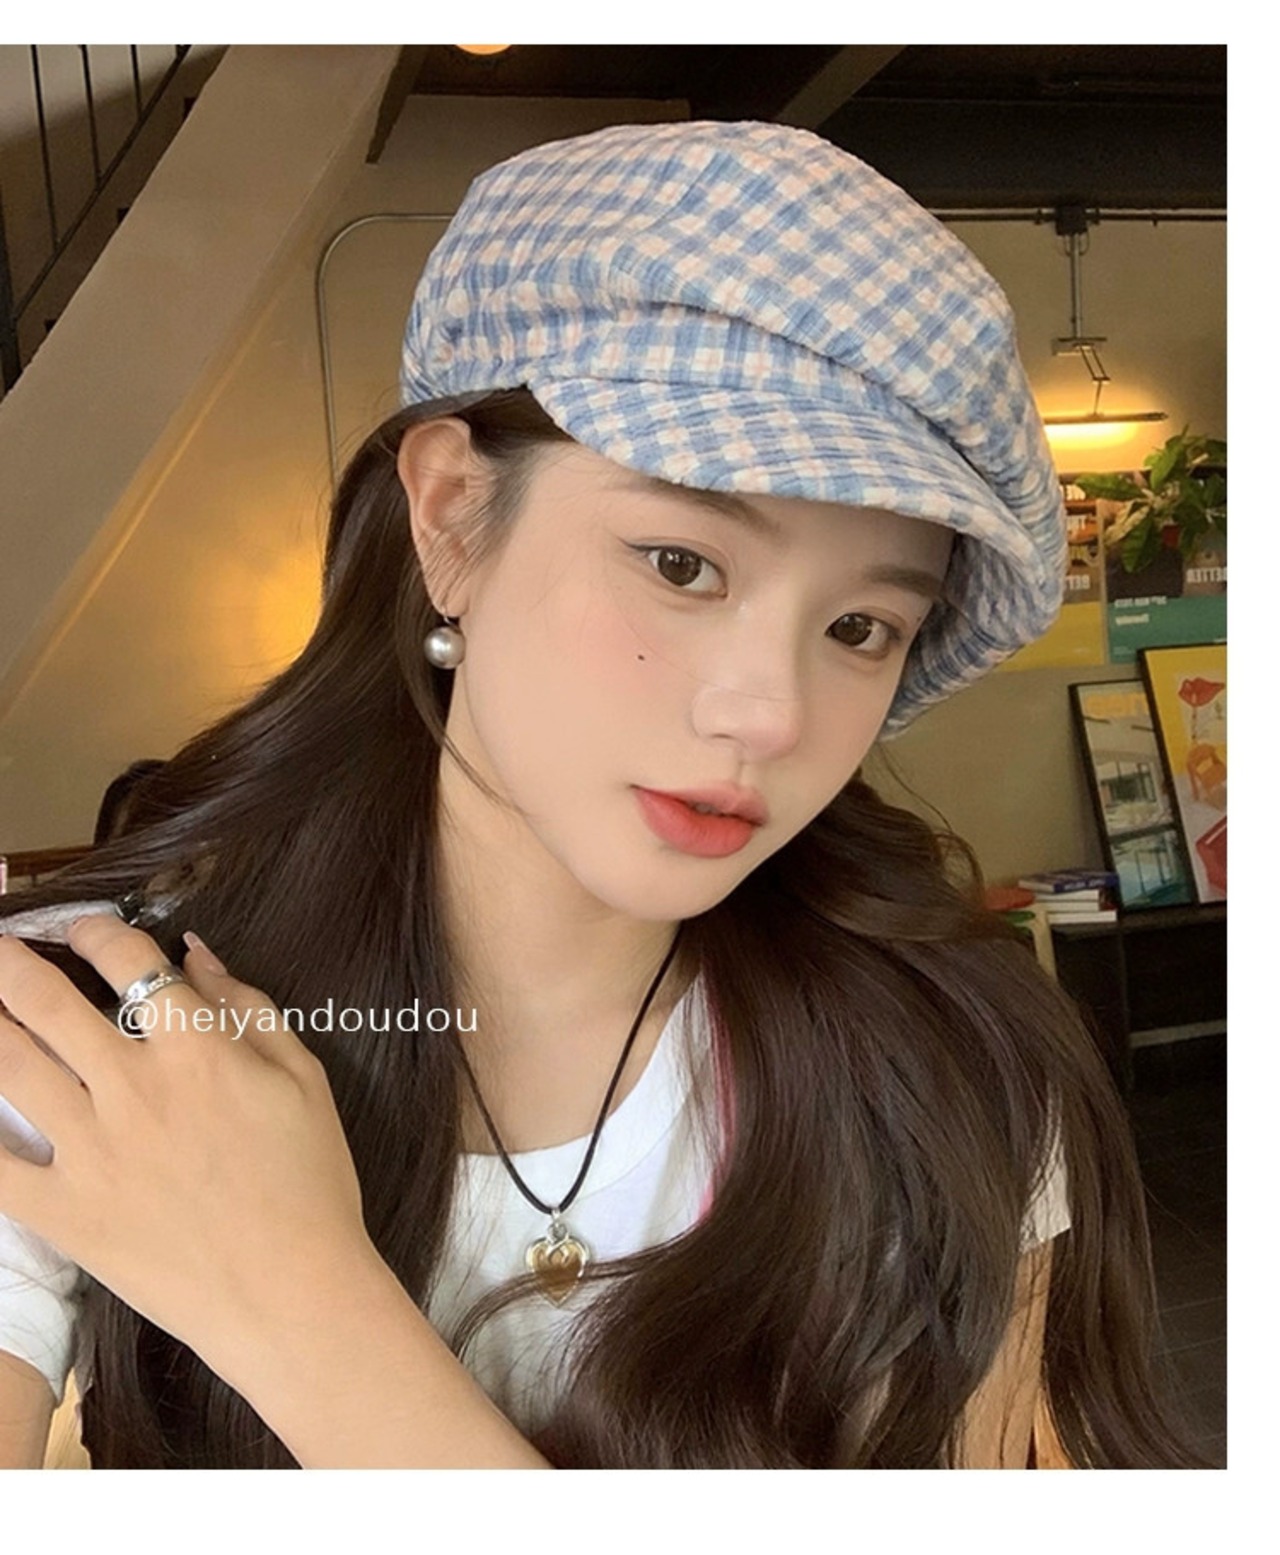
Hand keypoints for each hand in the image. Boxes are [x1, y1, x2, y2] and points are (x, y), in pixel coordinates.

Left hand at [0, 914, 374, 1373]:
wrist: (293, 1294)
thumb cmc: (311, 1185)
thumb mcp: (304, 1080)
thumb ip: (249, 1008)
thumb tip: (197, 956)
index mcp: (195, 1049)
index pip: (128, 962)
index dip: (96, 931)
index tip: (83, 929)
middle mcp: (133, 1088)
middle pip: (45, 1003)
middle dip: (8, 963)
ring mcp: (90, 1151)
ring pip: (8, 1067)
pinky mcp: (65, 1212)